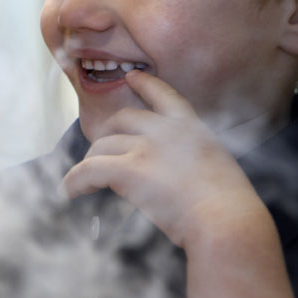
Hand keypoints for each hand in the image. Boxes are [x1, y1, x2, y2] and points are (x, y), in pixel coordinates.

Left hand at [61, 70, 267, 247]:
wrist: (227, 221)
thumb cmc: (229, 206)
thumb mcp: (217, 166)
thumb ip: (192, 159)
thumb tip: (172, 174)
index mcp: (191, 127)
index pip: (164, 95)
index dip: (145, 84)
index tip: (132, 76)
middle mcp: (165, 130)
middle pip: (122, 120)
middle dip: (107, 134)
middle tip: (99, 152)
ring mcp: (145, 148)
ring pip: (102, 146)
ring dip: (90, 162)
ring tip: (85, 181)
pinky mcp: (128, 170)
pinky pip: (88, 170)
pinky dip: (74, 181)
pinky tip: (68, 191)